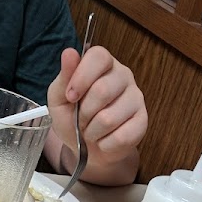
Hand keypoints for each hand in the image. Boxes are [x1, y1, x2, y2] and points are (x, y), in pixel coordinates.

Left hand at [46, 45, 146, 184]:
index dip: (81, 77)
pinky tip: (104, 139)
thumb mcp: (59, 98)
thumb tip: (69, 52)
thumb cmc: (72, 119)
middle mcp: (124, 76)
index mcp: (103, 64)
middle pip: (103, 90)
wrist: (87, 149)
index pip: (99, 56)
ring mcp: (136, 98)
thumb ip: (64, 77)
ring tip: (92, 130)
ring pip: (110, 118)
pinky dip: (105, 143)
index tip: (70, 96)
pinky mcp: (143, 121)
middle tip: (81, 119)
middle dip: (84, 112)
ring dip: (93, 131)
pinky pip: (121, 137)